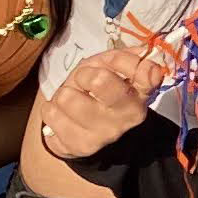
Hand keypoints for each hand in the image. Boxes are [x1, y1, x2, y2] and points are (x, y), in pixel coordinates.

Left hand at [37, 45, 160, 160]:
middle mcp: (128, 115)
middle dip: (84, 75)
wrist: (87, 131)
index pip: (146, 72)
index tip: (113, 61)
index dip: (125, 60)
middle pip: (99, 80)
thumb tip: (141, 50)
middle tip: (84, 81)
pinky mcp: (82, 147)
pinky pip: (50, 114)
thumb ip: (121, 57)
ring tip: (72, 100)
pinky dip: (51, 110)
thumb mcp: (110, 68)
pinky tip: (63, 115)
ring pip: (66, 97)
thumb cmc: (99, 91)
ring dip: (64, 94)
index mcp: (140, 92)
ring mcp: (105, 134)